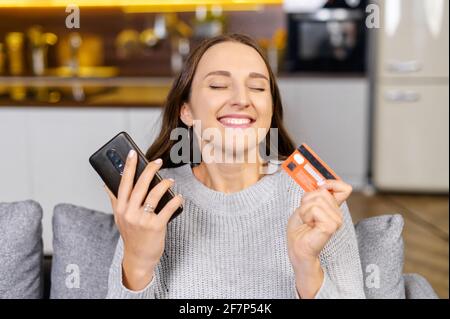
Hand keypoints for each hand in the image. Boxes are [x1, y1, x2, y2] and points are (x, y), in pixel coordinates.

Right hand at [104, 150, 182, 290]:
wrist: (138, 258)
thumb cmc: (131, 236)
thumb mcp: (119, 218)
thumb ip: (115, 200)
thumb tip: (106, 184)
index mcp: (120, 208)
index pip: (123, 183)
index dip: (128, 167)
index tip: (132, 154)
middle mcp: (129, 213)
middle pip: (140, 186)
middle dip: (149, 171)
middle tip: (157, 162)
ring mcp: (142, 220)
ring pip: (154, 195)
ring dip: (164, 184)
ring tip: (170, 180)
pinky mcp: (156, 227)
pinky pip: (168, 208)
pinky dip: (175, 200)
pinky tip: (179, 197)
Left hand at [287, 180, 351, 297]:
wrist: (298, 249)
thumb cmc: (300, 231)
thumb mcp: (304, 207)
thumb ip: (314, 195)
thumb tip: (321, 183)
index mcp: (333, 208)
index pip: (344, 188)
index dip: (332, 182)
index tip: (320, 184)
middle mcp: (337, 214)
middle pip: (322, 192)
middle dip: (307, 201)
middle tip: (306, 215)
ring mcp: (336, 220)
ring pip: (317, 199)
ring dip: (305, 209)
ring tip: (307, 221)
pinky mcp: (330, 226)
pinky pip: (314, 209)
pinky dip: (306, 215)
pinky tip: (309, 225)